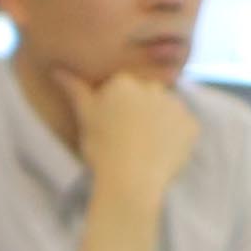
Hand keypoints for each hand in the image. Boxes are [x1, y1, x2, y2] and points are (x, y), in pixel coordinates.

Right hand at [78, 67, 201, 209]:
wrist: (131, 181)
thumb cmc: (102, 148)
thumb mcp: (85, 117)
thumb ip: (75, 89)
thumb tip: (57, 69)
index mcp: (124, 82)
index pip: (123, 86)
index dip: (117, 105)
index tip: (112, 124)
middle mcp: (153, 87)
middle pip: (148, 93)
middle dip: (141, 108)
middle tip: (129, 135)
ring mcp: (176, 105)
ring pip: (167, 108)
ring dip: (160, 120)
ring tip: (146, 145)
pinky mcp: (192, 125)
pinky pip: (183, 126)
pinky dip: (176, 135)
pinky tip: (162, 151)